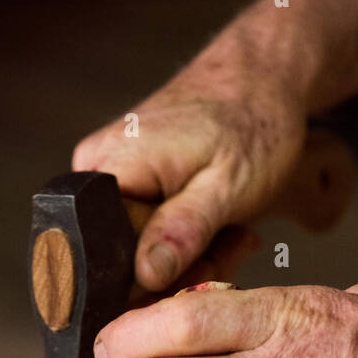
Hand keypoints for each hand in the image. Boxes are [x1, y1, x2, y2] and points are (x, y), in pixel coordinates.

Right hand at [72, 0, 357, 292]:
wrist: (262, 79)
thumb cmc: (252, 122)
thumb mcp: (226, 186)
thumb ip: (182, 231)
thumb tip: (144, 276)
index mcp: (111, 167)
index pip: (107, 258)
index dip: (156, 278)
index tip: (207, 263)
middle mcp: (96, 170)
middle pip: (120, 260)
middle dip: (180, 269)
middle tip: (231, 246)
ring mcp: (109, 176)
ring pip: (137, 253)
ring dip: (190, 257)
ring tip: (230, 232)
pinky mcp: (126, 183)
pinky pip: (146, 234)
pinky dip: (185, 241)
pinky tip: (215, 224)